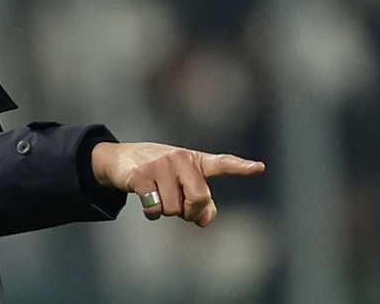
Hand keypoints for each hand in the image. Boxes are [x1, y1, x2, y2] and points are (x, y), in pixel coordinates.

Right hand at [91, 142, 264, 226]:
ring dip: (167, 211)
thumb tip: (203, 221)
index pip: (222, 163)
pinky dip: (151, 213)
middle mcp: (181, 158)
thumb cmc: (159, 172)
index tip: (259, 168)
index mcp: (195, 160)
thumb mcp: (181, 181)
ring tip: (159, 197)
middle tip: (181, 208)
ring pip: (174, 209)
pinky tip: (146, 199)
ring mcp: (160, 165)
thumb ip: (200, 200)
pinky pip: (154, 209)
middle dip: (191, 211)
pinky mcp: (141, 175)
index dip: (241, 167)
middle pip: (199, 199)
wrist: (121, 158)